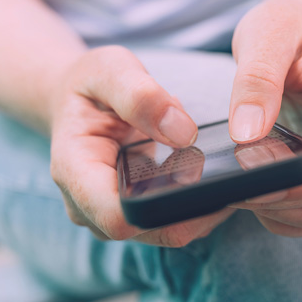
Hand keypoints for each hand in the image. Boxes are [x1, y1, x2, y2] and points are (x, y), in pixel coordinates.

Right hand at [49, 45, 233, 246]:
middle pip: (152, 230)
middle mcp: (88, 206)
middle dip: (192, 208)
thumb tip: (183, 133)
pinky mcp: (132, 217)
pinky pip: (171, 224)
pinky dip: (195, 206)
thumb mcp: (110, 70)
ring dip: (198, 209)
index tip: (201, 175)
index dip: (164, 207)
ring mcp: (110, 216)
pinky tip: (208, 176)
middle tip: (227, 169)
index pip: (118, 216)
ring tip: (218, 168)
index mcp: (75, 171)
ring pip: (168, 232)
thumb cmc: (90, 85)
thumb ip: (142, 96)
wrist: (79, 101)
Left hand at [228, 0, 301, 236]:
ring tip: (237, 190)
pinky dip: (281, 214)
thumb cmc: (289, 28)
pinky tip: (251, 194)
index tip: (259, 184)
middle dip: (282, 200)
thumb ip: (257, 79)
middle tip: (229, 187)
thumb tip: (247, 134)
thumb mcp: (268, 33)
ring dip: (280, 212)